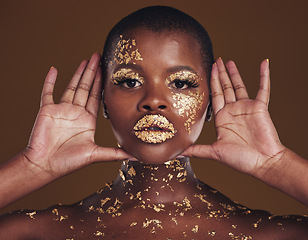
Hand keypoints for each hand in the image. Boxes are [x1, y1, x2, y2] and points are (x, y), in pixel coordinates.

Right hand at [23, 53, 130, 178]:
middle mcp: (76, 113)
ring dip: (78, 73)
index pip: (97, 97)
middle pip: (86, 88)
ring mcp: (61, 110)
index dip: (102, 83)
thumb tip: (136, 156)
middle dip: (93, 72)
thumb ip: (115, 153)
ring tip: (86, 60)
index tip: (107, 70)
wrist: (45, 166)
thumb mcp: (96, 155)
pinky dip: (50, 81)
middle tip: (99, 57)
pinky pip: (48, 92)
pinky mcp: (47, 110)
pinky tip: (54, 69)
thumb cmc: (69, 162)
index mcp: (88, 120)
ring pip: (71, 86)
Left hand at [182, 58, 285, 175]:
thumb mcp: (214, 152)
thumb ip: (196, 150)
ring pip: (239, 85)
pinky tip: (264, 63)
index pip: (214, 96)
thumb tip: (176, 154)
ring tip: (228, 61)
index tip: (206, 72)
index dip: (210, 83)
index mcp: (222, 119)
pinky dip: (264, 76)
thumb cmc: (240, 160)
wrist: (262, 163)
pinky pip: (263, 88)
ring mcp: (246, 108)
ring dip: (234, 73)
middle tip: (216, 60)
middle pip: (224, 88)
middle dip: (219, 74)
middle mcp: (233, 111)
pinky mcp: (260, 107)